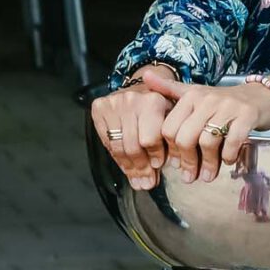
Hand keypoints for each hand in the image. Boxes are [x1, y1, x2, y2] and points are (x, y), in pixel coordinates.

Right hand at [91, 75, 179, 189]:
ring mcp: (113, 104)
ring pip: (118, 147)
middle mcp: (132, 100)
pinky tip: (124, 164)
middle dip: (141, 167)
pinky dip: (116, 156)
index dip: (155, 156)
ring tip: (135, 178)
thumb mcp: (170, 119)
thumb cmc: (157, 108)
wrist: (140, 88)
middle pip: (133, 146)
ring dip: (128, 166)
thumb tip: (158, 172)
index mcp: (153, 101)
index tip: (157, 166)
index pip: (150, 139)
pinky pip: (106, 141)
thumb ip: (169, 141)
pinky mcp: (99, 107)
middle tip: (146, 181)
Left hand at [150, 68, 269, 181]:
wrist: (260, 97)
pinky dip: (228, 156)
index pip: (169, 128)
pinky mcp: (247, 115)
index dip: (171, 151)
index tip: (175, 165)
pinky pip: (232, 141)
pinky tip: (227, 161)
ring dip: (208, 164)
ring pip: (208, 142)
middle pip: (186, 137)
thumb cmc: (222, 102)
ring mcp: (228, 106)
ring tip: (207, 176)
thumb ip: (169, 89)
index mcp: (190, 96)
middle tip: (190, 177)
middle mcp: (207, 99)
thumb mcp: (195, 93)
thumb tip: (144, 76)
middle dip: (187, 162)